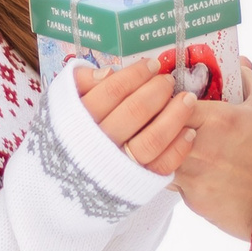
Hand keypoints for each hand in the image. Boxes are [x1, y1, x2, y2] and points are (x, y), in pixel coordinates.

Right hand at [72, 58, 200, 174]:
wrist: (62, 184)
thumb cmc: (68, 136)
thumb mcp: (62, 106)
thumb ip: (81, 84)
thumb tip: (108, 72)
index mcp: (77, 121)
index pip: (111, 90)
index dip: (136, 74)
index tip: (152, 65)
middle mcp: (97, 145)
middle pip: (134, 112)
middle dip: (157, 91)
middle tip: (168, 81)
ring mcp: (117, 167)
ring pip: (151, 140)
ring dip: (175, 117)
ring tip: (187, 100)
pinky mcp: (133, 185)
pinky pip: (160, 167)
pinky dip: (178, 148)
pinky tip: (188, 132)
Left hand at [175, 60, 251, 238]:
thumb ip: (248, 79)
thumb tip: (237, 65)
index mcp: (216, 119)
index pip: (168, 101)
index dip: (167, 97)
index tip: (174, 97)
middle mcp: (198, 148)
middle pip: (157, 131)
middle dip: (159, 123)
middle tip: (169, 119)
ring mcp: (194, 178)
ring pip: (159, 159)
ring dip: (166, 150)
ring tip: (183, 145)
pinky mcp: (196, 202)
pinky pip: (176, 184)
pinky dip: (180, 175)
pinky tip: (198, 169)